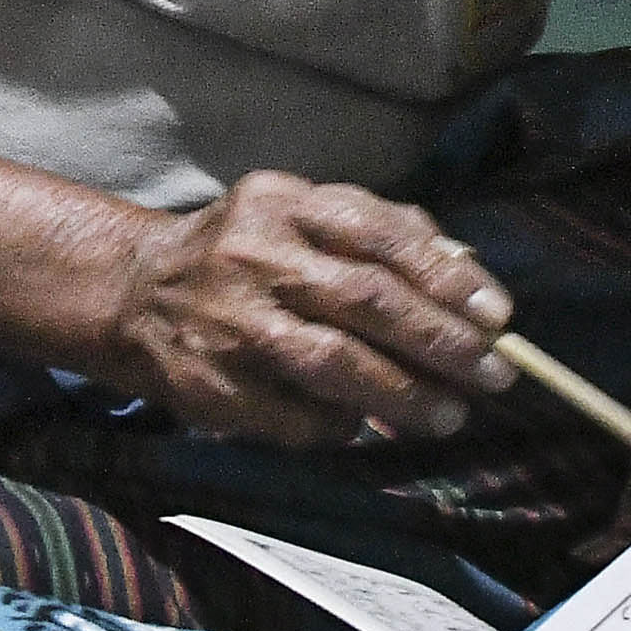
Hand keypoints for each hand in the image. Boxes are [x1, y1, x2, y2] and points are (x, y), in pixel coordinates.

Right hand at [102, 172, 516, 448]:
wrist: (132, 293)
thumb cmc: (240, 253)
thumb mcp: (296, 216)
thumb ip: (373, 232)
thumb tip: (464, 273)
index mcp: (285, 203)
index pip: (381, 234)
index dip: (447, 276)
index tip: (498, 316)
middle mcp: (257, 254)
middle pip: (367, 299)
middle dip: (441, 341)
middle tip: (494, 375)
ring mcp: (232, 321)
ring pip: (335, 362)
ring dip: (404, 395)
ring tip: (449, 414)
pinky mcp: (213, 383)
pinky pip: (296, 415)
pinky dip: (341, 425)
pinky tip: (367, 427)